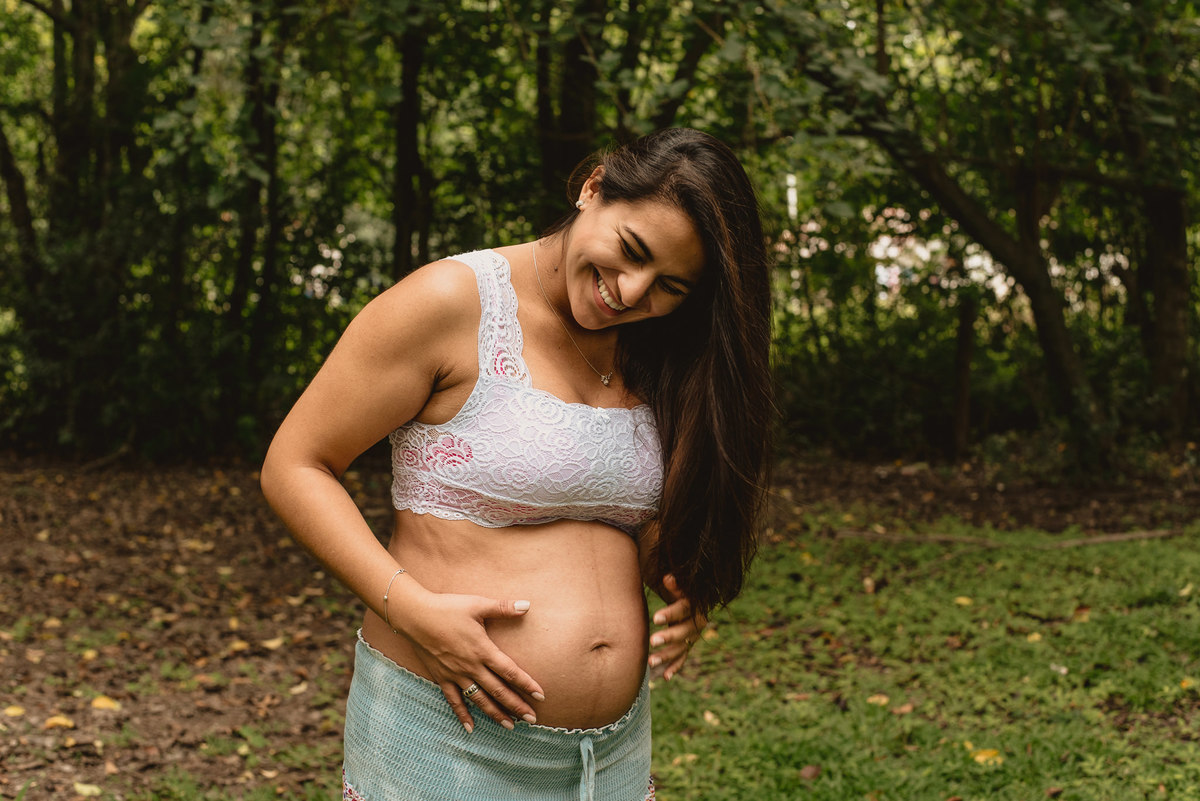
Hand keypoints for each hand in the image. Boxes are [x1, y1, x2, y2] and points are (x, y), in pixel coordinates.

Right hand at [402, 590, 545, 732]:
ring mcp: (456, 675)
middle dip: (516, 706)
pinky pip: (454, 701)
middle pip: (498, 691)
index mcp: (483, 650)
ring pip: (479, 700)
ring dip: (495, 714)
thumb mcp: (478, 605)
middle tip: (531, 719)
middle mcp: (471, 667)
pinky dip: (462, 715)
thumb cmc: (448, 608)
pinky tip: (471, 728)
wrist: (415, 616)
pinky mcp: (442, 679)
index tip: (540, 696)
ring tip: (510, 726)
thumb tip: (527, 605)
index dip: (526, 684)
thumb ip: (503, 608)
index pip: (510, 671)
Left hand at [647, 573, 706, 680]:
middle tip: (652, 641)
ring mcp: (692, 638)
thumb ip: (674, 586)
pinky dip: (674, 667)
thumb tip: (668, 577)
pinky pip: (682, 659)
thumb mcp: (679, 589)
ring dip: (666, 656)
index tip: (655, 618)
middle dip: (668, 637)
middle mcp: (697, 624)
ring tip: (650, 661)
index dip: (670, 614)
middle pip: (683, 632)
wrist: (694, 603)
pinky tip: (665, 677)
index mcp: (694, 607)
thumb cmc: (680, 593)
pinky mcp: (687, 647)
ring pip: (680, 648)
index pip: (683, 610)